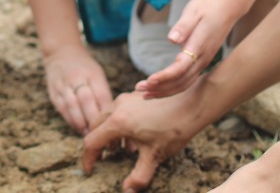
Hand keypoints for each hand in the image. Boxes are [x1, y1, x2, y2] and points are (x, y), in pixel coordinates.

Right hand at [43, 42, 113, 133]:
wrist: (60, 53)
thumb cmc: (85, 68)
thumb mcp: (97, 74)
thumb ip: (103, 94)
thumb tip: (112, 119)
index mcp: (92, 73)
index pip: (102, 95)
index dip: (107, 113)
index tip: (114, 126)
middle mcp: (76, 77)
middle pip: (86, 101)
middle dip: (94, 121)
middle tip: (103, 135)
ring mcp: (63, 85)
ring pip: (72, 107)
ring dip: (82, 124)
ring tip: (91, 135)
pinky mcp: (53, 93)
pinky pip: (63, 110)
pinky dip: (71, 121)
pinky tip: (79, 129)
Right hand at [81, 89, 209, 191]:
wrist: (191, 105)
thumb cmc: (173, 129)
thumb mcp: (154, 157)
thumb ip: (138, 176)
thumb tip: (128, 191)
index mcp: (118, 122)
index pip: (92, 142)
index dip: (88, 159)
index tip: (90, 171)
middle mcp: (117, 107)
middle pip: (94, 127)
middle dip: (96, 145)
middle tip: (102, 160)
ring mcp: (125, 99)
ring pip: (105, 116)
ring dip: (107, 134)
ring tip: (119, 149)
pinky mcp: (134, 95)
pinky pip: (117, 110)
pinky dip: (116, 124)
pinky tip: (133, 136)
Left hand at [137, 0, 246, 98]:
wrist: (228, 5)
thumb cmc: (208, 5)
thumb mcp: (194, 10)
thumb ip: (183, 26)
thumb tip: (172, 39)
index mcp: (199, 47)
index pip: (180, 68)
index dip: (164, 77)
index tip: (149, 81)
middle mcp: (203, 59)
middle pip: (181, 81)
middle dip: (160, 88)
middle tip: (139, 89)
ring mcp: (204, 61)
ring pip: (184, 83)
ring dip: (164, 90)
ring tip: (145, 94)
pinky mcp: (202, 60)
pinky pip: (187, 79)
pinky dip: (173, 86)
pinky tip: (160, 87)